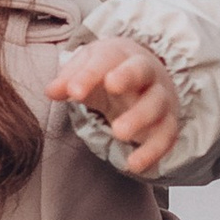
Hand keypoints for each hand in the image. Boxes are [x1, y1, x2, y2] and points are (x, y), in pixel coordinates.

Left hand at [46, 38, 182, 174]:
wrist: (145, 77)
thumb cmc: (109, 71)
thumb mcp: (86, 69)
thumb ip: (69, 79)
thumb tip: (50, 91)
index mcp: (121, 54)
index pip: (106, 58)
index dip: (90, 74)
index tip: (73, 92)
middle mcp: (146, 73)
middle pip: (141, 70)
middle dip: (127, 76)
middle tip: (111, 87)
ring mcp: (160, 97)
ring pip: (156, 104)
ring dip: (140, 118)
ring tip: (119, 134)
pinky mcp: (168, 123)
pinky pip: (166, 136)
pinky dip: (153, 151)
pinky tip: (134, 165)